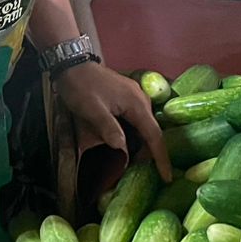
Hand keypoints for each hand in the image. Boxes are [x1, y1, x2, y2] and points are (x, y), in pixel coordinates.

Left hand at [53, 60, 170, 180]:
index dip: (161, 157)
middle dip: (151, 154)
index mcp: (137, 104)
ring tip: (137, 164)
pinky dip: (135, 134)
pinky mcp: (126, 97)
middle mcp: (141, 100)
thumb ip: (108, 127)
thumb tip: (122, 147)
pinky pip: (136, 120)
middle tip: (149, 174)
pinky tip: (128, 144)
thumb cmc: (81, 87)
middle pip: (151, 132)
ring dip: (142, 144)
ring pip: (144, 126)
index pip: (154, 135)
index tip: (167, 177)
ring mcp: (135, 98)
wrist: (72, 64)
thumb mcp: (92, 110)